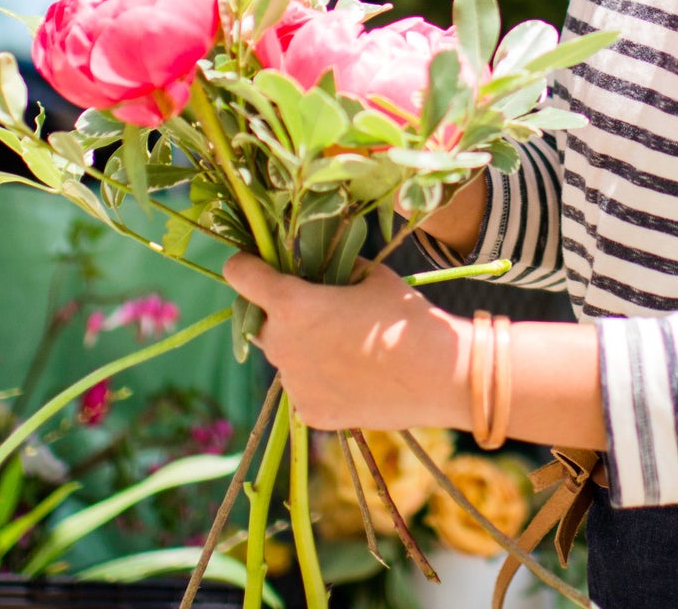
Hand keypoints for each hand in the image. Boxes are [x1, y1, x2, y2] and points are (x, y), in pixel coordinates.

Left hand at [224, 253, 469, 430]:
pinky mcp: (309, 412)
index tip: (255, 264)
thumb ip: (336, 267)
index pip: (240, 275)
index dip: (246, 265)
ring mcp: (293, 383)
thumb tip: (324, 263)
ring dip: (304, 347)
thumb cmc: (403, 316)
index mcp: (290, 303)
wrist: (437, 375)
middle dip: (285, 313)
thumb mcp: (371, 275)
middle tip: (324, 311)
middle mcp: (280, 344)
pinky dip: (320, 379)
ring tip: (349, 347)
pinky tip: (355, 375)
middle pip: (264, 320)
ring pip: (286, 356)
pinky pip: (304, 387)